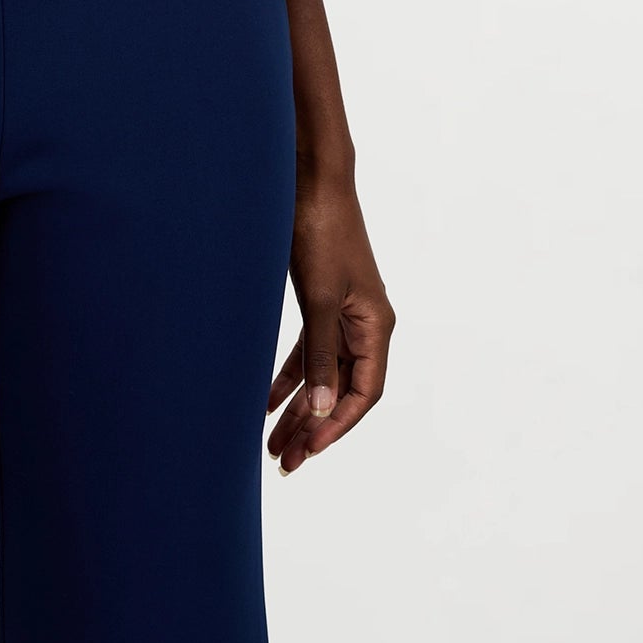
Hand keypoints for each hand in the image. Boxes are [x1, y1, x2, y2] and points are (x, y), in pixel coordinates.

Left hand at [267, 175, 394, 476]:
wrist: (311, 180)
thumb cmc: (321, 232)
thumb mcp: (319, 299)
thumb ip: (319, 355)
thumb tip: (319, 409)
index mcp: (375, 325)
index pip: (363, 393)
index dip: (336, 425)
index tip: (308, 451)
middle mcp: (364, 324)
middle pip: (341, 389)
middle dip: (313, 427)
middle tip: (285, 463)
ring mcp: (342, 312)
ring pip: (321, 374)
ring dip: (298, 407)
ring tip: (272, 443)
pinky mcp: (320, 300)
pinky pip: (307, 350)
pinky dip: (288, 376)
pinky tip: (267, 399)